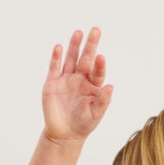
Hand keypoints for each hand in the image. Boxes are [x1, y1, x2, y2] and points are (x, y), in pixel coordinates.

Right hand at [41, 27, 113, 142]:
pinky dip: (56, 58)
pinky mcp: (52, 83)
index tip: (101, 57)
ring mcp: (66, 79)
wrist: (64, 134)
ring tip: (79, 33)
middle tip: (96, 30)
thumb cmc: (83, 124)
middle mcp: (80, 79)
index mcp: (93, 85)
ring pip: (70, 59)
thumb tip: (111, 87)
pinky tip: (59, 47)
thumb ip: (103, 100)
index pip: (97, 71)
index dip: (99, 64)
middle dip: (90, 45)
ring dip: (74, 46)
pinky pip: (54, 67)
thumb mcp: (96, 114)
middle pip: (85, 59)